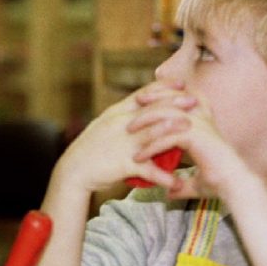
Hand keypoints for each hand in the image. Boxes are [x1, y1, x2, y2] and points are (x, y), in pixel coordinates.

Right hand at [54, 82, 191, 193]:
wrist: (73, 170)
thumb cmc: (90, 148)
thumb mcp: (105, 125)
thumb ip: (123, 116)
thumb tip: (141, 108)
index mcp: (116, 114)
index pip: (142, 95)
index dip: (162, 88)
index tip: (181, 83)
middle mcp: (120, 125)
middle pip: (150, 110)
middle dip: (174, 104)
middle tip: (193, 100)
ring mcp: (121, 144)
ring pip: (151, 135)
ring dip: (172, 131)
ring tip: (192, 130)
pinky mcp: (122, 164)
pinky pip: (146, 171)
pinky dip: (162, 177)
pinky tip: (176, 182)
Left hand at [129, 91, 251, 201]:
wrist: (235, 187)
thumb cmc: (219, 182)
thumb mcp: (196, 181)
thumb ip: (182, 183)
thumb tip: (170, 192)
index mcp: (202, 119)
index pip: (179, 97)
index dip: (162, 94)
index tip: (143, 100)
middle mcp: (201, 118)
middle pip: (171, 98)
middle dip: (151, 99)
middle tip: (132, 106)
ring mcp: (199, 126)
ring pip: (165, 114)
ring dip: (145, 120)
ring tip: (128, 130)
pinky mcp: (196, 137)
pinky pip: (166, 137)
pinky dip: (150, 147)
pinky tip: (138, 158)